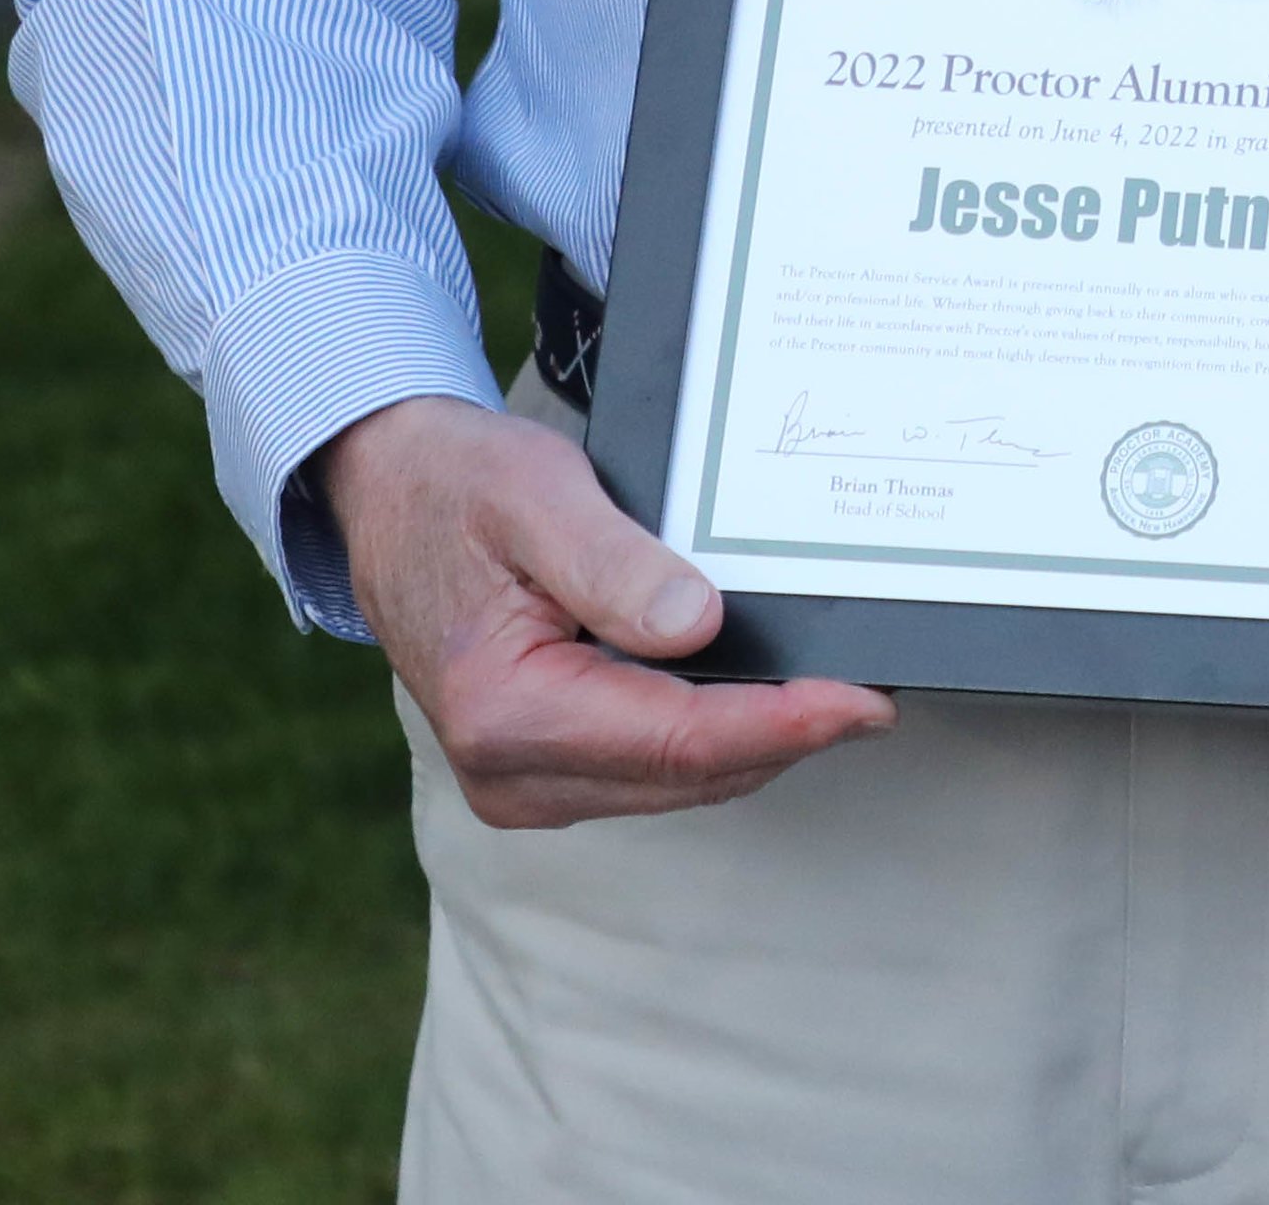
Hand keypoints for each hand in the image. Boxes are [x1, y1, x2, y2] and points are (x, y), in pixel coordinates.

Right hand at [322, 392, 889, 828]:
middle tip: (876, 692)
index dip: (782, 724)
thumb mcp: (536, 493)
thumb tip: (699, 625)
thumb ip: (612, 563)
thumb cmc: (460, 485)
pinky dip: (715, 738)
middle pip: (688, 773)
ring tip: (838, 693)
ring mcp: (522, 783)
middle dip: (788, 736)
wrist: (392, 496)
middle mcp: (508, 772)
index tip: (862, 701)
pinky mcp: (541, 772)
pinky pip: (652, 768)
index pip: (677, 739)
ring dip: (758, 743)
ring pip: (678, 781)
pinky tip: (767, 697)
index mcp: (503, 714)